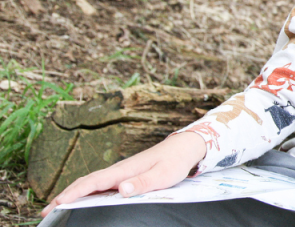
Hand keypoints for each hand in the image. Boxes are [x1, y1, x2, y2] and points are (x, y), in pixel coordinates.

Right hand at [41, 131, 207, 215]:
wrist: (183, 148)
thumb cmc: (174, 161)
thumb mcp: (163, 175)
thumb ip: (143, 183)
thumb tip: (121, 189)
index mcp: (123, 170)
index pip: (93, 182)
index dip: (74, 193)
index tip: (57, 204)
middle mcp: (117, 170)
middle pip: (84, 183)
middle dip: (63, 196)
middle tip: (45, 212)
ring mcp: (119, 173)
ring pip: (89, 184)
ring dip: (71, 194)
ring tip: (54, 208)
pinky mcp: (123, 176)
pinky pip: (98, 185)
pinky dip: (84, 192)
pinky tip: (80, 200)